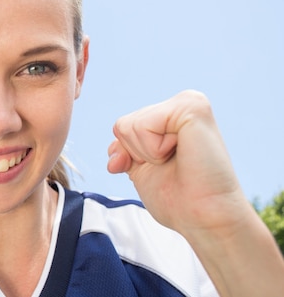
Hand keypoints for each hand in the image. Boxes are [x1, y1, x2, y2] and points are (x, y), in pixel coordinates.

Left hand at [106, 90, 246, 235]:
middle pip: (122, 125)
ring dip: (147, 153)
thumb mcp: (142, 170)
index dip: (131, 156)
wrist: (206, 218)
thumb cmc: (179, 200)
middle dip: (138, 155)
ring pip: (128, 125)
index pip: (123, 128)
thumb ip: (125, 152)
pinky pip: (142, 125)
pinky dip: (153, 149)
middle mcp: (181, 103)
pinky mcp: (192, 107)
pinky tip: (181, 153)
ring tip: (179, 161)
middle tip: (172, 166)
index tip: (162, 169)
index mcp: (171, 116)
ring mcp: (188, 102)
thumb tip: (114, 153)